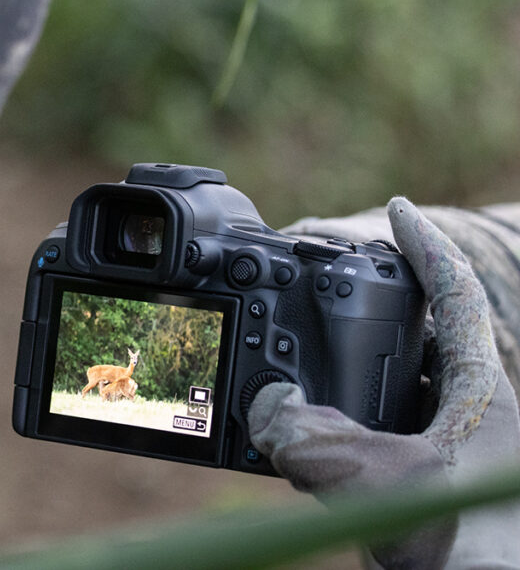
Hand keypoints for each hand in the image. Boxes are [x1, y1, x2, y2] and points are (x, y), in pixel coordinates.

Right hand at [249, 198, 519, 568]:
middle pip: (421, 331)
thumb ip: (316, 442)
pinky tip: (307, 432)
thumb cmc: (473, 553)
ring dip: (351, 365)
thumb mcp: (383, 486)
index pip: (455, 294)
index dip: (425, 244)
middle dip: (374, 304)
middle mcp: (465, 410)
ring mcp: (443, 444)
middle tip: (325, 285)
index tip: (398, 208)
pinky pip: (374, 429)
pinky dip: (339, 417)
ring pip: (393, 383)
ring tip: (302, 352)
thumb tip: (265, 409)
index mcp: (478, 391)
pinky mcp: (418, 477)